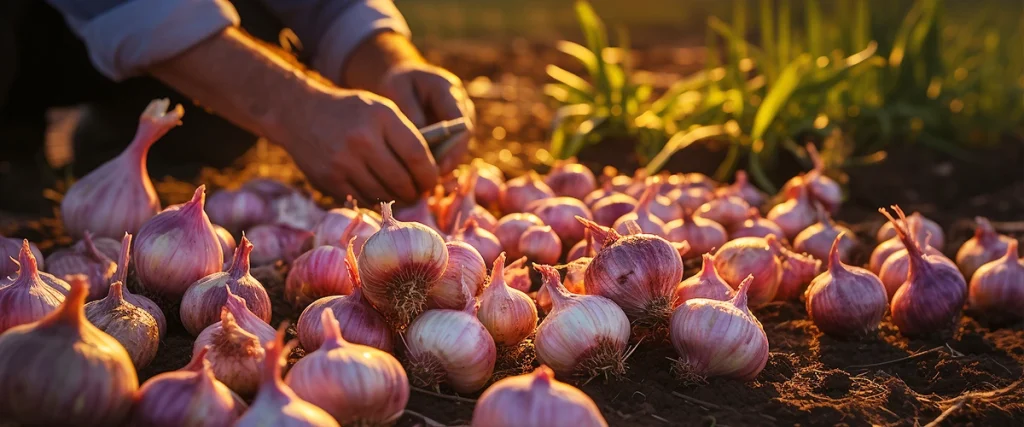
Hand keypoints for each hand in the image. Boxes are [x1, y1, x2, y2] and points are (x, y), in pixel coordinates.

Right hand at [273, 88, 438, 204]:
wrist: (298, 113)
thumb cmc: (349, 112)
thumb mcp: (380, 108)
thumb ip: (405, 134)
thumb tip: (431, 170)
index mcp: (380, 117)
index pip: (416, 155)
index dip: (429, 174)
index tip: (432, 180)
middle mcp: (361, 139)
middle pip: (401, 180)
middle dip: (416, 191)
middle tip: (419, 192)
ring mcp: (343, 162)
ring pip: (383, 194)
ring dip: (398, 199)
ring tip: (403, 195)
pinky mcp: (328, 180)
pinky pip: (362, 199)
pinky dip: (376, 200)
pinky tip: (381, 194)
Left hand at [343, 32, 474, 173]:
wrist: (402, 82)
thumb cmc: (397, 84)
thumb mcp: (397, 90)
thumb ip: (409, 111)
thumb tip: (420, 139)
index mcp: (447, 90)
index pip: (460, 124)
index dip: (453, 149)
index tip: (436, 168)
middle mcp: (460, 105)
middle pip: (463, 140)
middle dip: (448, 162)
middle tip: (431, 182)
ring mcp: (460, 118)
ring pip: (458, 148)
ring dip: (444, 166)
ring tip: (426, 184)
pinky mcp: (454, 130)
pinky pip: (450, 150)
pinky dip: (438, 164)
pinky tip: (423, 178)